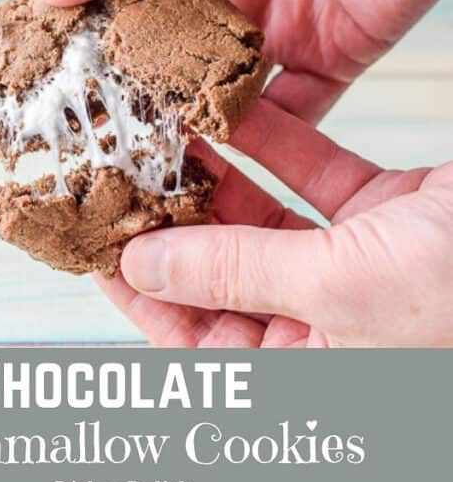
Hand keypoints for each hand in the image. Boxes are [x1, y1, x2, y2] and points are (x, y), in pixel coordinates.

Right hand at [33, 0, 452, 122]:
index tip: (41, 81)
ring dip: (185, 125)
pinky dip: (258, 137)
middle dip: (128, 95)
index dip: (82, 35)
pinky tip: (218, 163)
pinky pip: (293, 107)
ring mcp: (279, 17)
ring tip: (138, 167)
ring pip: (219, 89)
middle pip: (164, 52)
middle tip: (82, 142)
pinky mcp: (337, 48)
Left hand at [97, 101, 452, 347]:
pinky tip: (233, 108)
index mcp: (308, 373)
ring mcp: (355, 265)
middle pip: (223, 268)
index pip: (196, 339)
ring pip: (266, 216)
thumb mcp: (337, 292)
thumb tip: (147, 266)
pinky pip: (316, 176)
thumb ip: (237, 274)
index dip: (142, 290)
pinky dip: (279, 143)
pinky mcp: (384, 213)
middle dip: (176, 214)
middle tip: (125, 162)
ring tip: (165, 125)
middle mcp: (325, 324)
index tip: (96, 240)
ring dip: (221, 171)